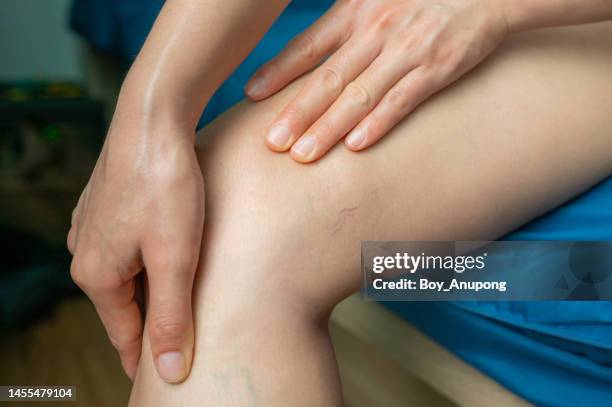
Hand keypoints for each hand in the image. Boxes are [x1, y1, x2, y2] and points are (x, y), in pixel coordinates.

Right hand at [67, 118, 203, 382]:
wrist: (152, 120)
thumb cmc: (165, 186)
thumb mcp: (176, 258)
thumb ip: (172, 317)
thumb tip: (171, 372)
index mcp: (98, 275)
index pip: (124, 335)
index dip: (146, 359)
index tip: (162, 379)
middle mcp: (86, 253)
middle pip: (124, 305)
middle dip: (150, 324)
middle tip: (179, 343)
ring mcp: (93, 227)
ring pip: (126, 275)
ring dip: (150, 289)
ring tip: (177, 303)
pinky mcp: (107, 206)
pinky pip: (127, 247)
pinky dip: (147, 259)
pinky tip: (165, 256)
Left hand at [245, 0, 508, 162]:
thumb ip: (343, 21)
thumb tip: (310, 49)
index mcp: (355, 11)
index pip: (308, 46)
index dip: (278, 71)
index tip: (252, 95)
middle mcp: (375, 30)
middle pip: (328, 78)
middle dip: (296, 112)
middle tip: (271, 143)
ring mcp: (406, 51)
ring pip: (359, 95)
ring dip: (329, 127)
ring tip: (303, 155)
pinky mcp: (436, 69)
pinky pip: (402, 100)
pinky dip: (378, 123)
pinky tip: (355, 146)